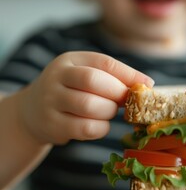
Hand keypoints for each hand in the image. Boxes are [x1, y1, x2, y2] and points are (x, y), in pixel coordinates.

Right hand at [16, 52, 153, 144]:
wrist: (33, 112)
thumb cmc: (72, 91)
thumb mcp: (87, 76)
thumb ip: (113, 77)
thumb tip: (148, 84)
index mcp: (70, 60)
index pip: (103, 62)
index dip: (129, 74)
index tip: (147, 85)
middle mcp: (56, 77)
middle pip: (93, 81)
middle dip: (117, 93)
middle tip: (126, 102)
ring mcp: (51, 101)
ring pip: (90, 106)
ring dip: (108, 112)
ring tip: (108, 112)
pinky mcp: (52, 125)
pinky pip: (86, 128)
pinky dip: (101, 128)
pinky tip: (100, 125)